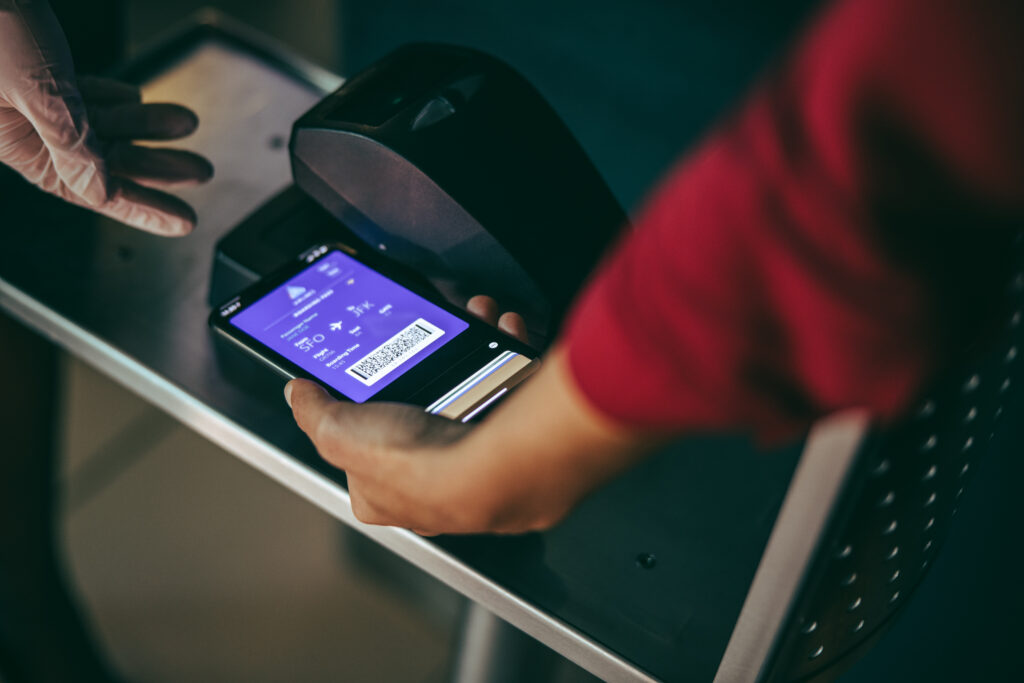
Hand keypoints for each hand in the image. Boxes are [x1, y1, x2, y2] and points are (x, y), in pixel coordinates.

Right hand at [0, 0, 211, 235]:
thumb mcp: (41, 92)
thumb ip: (72, 145)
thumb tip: (101, 194)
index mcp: (14, 142)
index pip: (89, 190)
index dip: (141, 206)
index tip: (183, 220)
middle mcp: (20, 123)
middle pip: (101, 159)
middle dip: (154, 165)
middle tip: (200, 170)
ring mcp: (27, 91)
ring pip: (97, 121)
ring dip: (144, 124)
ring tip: (186, 122)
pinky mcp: (34, 58)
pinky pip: (78, 90)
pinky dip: (111, 95)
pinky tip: (136, 95)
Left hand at [286, 296, 650, 534]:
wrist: (489, 469)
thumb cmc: (416, 467)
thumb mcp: (337, 431)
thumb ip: (313, 412)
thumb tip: (299, 394)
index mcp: (385, 496)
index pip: (362, 455)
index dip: (361, 417)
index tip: (370, 381)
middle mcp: (433, 488)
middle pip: (420, 416)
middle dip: (427, 370)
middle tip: (425, 342)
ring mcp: (474, 463)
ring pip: (469, 396)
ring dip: (473, 352)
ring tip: (470, 319)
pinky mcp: (510, 443)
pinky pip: (508, 389)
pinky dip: (509, 354)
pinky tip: (501, 332)